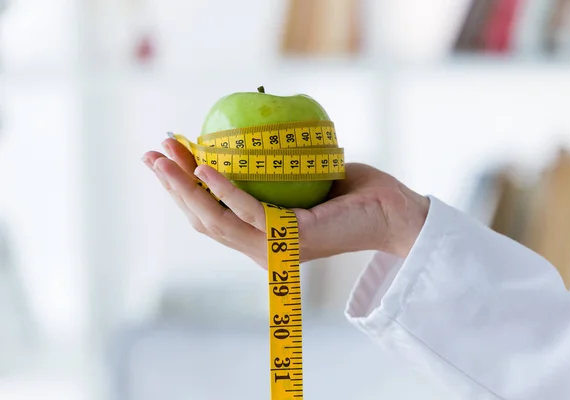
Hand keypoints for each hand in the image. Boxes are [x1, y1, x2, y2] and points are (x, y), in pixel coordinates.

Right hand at [142, 138, 429, 268]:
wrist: (392, 210)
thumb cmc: (349, 191)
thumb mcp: (298, 177)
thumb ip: (266, 170)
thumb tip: (238, 137)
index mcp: (260, 238)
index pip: (210, 217)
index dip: (182, 190)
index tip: (165, 157)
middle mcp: (262, 250)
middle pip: (203, 221)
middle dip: (172, 188)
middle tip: (151, 154)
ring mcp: (276, 250)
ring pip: (216, 221)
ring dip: (186, 188)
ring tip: (165, 155)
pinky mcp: (294, 241)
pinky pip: (251, 214)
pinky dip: (225, 190)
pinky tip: (206, 166)